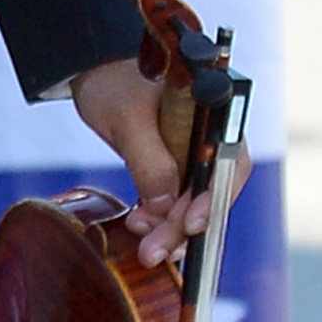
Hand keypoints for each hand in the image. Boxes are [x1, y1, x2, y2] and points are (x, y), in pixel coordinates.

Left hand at [67, 53, 243, 268]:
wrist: (93, 69)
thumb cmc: (112, 82)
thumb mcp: (126, 120)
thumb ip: (149, 161)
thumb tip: (166, 206)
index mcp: (216, 110)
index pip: (228, 162)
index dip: (213, 197)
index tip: (192, 224)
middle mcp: (214, 133)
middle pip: (211, 187)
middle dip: (183, 224)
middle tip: (155, 252)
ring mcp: (197, 149)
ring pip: (194, 197)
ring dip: (172, 227)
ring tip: (146, 248)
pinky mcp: (178, 161)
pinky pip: (178, 195)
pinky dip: (163, 216)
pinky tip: (142, 227)